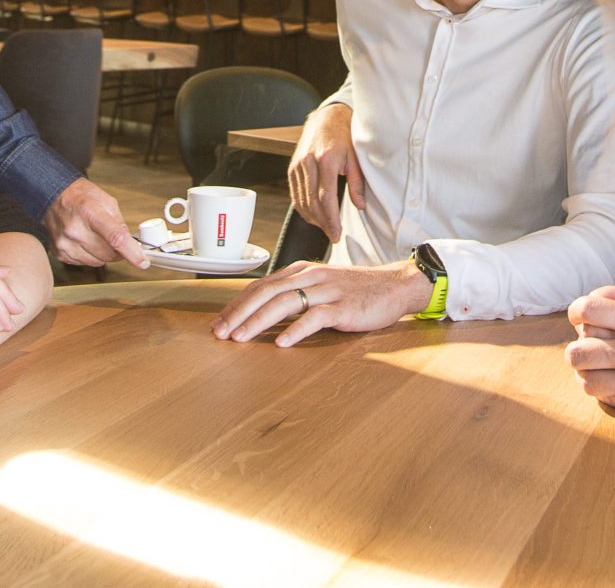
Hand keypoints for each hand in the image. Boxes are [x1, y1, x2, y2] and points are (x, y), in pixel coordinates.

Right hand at [45, 176, 151, 266]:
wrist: (55, 197)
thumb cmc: (81, 197)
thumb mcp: (107, 202)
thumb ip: (120, 224)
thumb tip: (132, 244)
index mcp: (90, 212)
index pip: (115, 238)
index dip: (132, 253)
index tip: (142, 262)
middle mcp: (75, 229)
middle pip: (108, 254)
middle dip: (118, 251)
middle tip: (116, 241)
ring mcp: (65, 243)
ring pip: (97, 262)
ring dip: (102, 254)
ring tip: (96, 237)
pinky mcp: (60, 253)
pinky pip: (84, 263)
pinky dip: (90, 255)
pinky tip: (84, 241)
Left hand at [210, 259, 430, 347]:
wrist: (395, 286)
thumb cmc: (355, 290)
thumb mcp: (321, 286)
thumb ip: (295, 294)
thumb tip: (262, 313)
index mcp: (301, 271)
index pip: (261, 285)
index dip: (237, 304)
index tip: (219, 323)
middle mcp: (311, 276)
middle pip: (267, 292)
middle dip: (240, 313)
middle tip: (220, 333)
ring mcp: (328, 290)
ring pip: (285, 303)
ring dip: (258, 321)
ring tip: (240, 338)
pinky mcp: (344, 307)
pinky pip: (316, 317)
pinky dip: (296, 330)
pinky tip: (281, 343)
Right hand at [287, 103, 364, 239]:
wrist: (326, 118)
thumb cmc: (344, 137)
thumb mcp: (356, 157)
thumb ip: (358, 183)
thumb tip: (361, 205)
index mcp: (327, 159)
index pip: (326, 198)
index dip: (331, 219)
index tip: (337, 233)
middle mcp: (309, 162)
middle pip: (313, 202)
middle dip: (323, 223)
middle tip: (333, 236)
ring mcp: (298, 165)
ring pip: (302, 200)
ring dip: (313, 218)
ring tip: (326, 228)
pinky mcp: (292, 168)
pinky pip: (295, 194)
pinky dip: (303, 208)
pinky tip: (314, 216)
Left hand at [563, 279, 614, 424]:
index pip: (587, 311)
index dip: (578, 311)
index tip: (582, 316)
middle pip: (577, 352)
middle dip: (578, 348)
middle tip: (587, 348)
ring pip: (587, 381)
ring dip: (588, 374)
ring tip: (598, 370)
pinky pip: (607, 400)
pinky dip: (604, 391)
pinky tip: (614, 385)